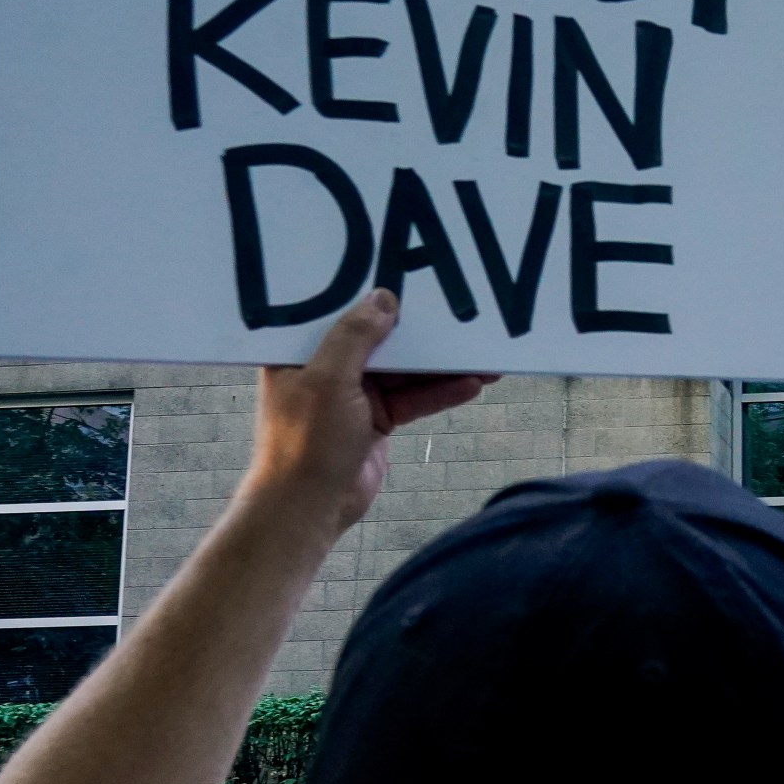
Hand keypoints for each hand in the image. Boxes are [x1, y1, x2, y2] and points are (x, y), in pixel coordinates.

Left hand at [243, 289, 494, 533]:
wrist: (309, 507)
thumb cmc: (307, 441)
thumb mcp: (329, 379)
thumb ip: (356, 336)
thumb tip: (385, 297)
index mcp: (301, 352)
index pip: (339, 313)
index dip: (372, 296)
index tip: (409, 276)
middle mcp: (327, 368)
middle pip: (380, 341)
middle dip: (419, 333)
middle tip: (458, 317)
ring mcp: (354, 396)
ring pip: (404, 371)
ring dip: (439, 366)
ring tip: (482, 356)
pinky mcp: (376, 421)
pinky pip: (413, 399)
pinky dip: (439, 392)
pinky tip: (471, 384)